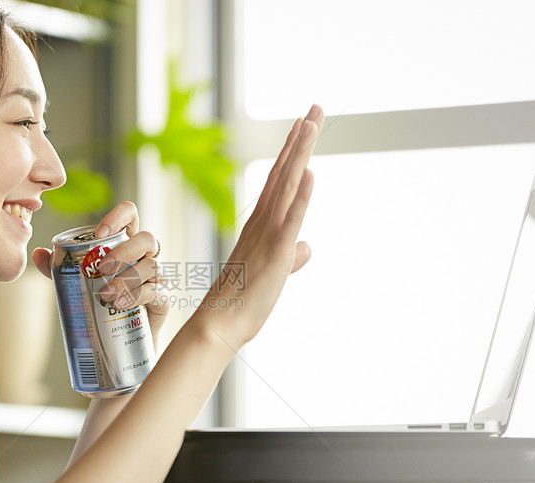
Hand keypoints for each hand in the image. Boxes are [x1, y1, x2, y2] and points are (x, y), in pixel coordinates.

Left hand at [32, 202, 169, 339]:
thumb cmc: (102, 302)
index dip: (118, 217)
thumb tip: (38, 253)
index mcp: (127, 242)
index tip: (99, 233)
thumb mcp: (79, 281)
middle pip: (146, 239)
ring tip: (105, 295)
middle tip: (101, 268)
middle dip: (124, 251)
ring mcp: (158, 276)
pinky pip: (156, 291)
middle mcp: (146, 255)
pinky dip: (137, 296)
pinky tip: (120, 304)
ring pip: (152, 266)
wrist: (121, 339)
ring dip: (127, 278)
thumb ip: (60, 267)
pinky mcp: (163, 298)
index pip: (131, 215)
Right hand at [194, 104, 323, 349]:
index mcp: (261, 224)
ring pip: (287, 185)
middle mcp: (263, 221)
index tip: (302, 126)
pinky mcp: (276, 250)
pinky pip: (290, 218)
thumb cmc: (243, 300)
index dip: (291, 150)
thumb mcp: (275, 271)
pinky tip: (310, 172)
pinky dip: (301, 195)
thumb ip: (292, 254)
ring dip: (299, 153)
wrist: (221, 322)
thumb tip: (306, 247)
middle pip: (284, 171)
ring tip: (311, 122)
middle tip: (314, 108)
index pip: (279, 179)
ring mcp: (268, 233)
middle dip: (300, 139)